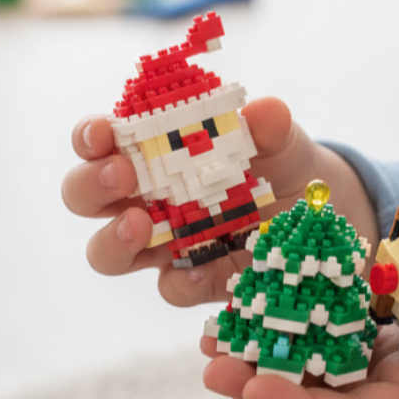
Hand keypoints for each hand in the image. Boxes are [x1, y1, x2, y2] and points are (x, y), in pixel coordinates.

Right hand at [61, 96, 378, 308]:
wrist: (314, 208)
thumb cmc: (278, 158)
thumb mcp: (281, 137)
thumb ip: (270, 123)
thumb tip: (263, 111)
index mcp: (152, 149)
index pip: (99, 140)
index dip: (90, 135)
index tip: (103, 132)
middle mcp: (144, 197)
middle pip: (85, 196)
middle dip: (92, 185)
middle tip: (122, 176)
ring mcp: (163, 243)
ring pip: (108, 254)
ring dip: (114, 241)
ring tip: (141, 227)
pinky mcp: (195, 278)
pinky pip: (172, 288)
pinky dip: (183, 281)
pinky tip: (205, 269)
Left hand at [201, 266, 398, 398]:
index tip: (250, 387)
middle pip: (321, 386)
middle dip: (265, 373)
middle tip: (209, 356)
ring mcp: (398, 350)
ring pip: (327, 347)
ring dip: (280, 334)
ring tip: (225, 319)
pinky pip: (351, 309)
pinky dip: (318, 297)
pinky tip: (286, 274)